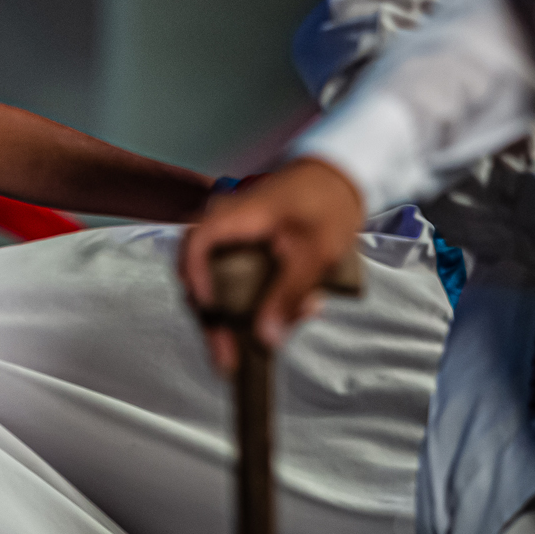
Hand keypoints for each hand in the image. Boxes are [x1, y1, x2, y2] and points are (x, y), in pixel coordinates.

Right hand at [180, 157, 365, 370]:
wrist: (339, 177)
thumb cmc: (326, 202)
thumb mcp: (315, 252)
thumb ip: (289, 294)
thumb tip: (266, 336)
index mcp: (233, 217)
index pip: (194, 248)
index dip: (197, 283)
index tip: (213, 312)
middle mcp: (222, 226)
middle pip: (199, 277)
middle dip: (216, 320)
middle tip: (228, 356)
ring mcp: (230, 237)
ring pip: (218, 285)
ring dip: (240, 314)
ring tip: (282, 327)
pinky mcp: (243, 248)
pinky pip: (236, 280)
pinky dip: (256, 300)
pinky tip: (294, 308)